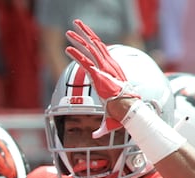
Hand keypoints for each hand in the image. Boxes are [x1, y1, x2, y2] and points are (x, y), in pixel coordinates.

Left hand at [64, 19, 140, 138]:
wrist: (128, 112)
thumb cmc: (122, 115)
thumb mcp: (109, 119)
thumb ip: (101, 126)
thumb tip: (96, 136)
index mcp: (110, 73)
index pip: (100, 54)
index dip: (92, 45)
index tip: (84, 38)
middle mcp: (108, 68)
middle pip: (96, 45)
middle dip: (85, 34)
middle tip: (76, 25)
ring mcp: (104, 70)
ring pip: (90, 49)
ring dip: (79, 39)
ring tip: (68, 31)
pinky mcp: (99, 74)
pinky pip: (85, 61)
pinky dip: (76, 54)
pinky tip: (66, 48)